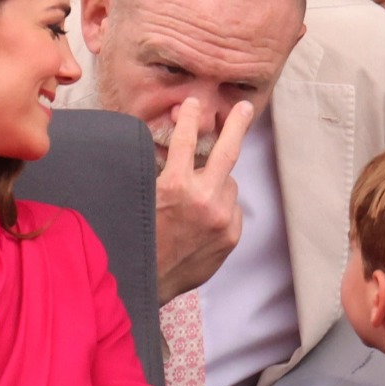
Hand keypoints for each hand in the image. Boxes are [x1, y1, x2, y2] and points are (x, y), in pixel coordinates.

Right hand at [155, 97, 253, 304]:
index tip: (194, 104)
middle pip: (228, 152)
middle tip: (245, 108)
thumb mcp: (143, 198)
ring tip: (196, 200)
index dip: (190, 118)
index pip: (186, 140)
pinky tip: (203, 219)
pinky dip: (221, 207)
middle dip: (237, 125)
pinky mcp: (231, 236)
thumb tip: (177, 149)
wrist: (148, 281)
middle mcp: (203, 200)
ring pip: (229, 184)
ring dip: (217, 183)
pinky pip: (231, 209)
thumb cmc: (139, 238)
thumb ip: (162, 174)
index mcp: (175, 187)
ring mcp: (221, 219)